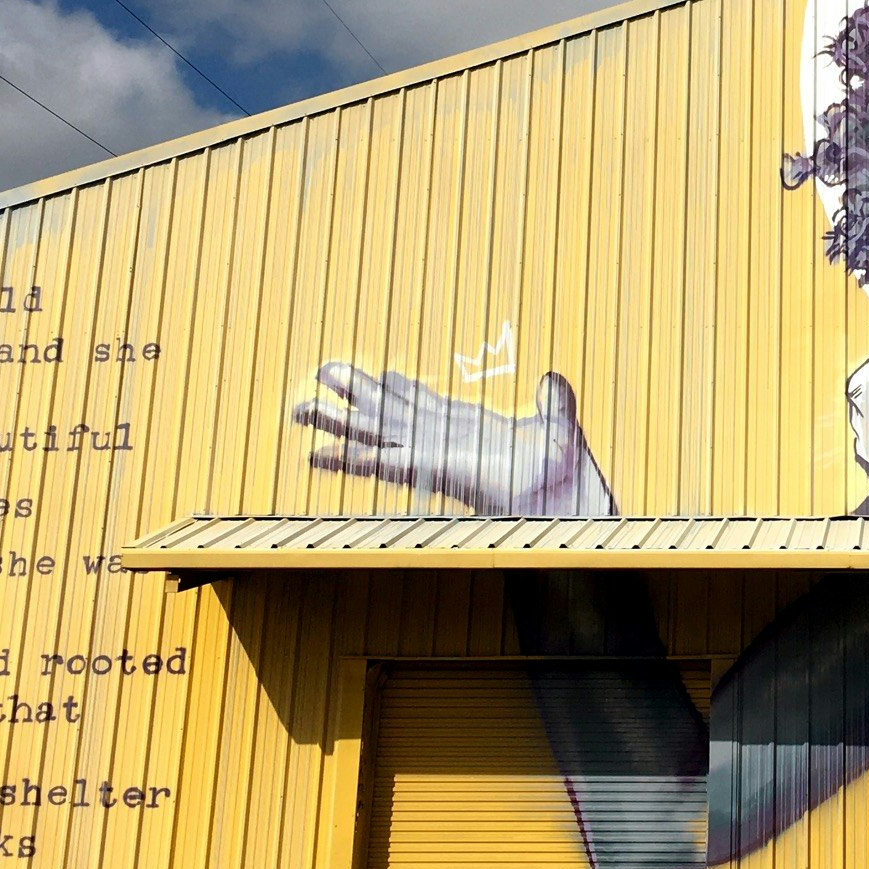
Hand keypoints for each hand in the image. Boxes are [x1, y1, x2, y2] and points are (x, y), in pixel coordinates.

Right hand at [295, 364, 615, 515]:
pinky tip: (319, 456)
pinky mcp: (433, 467)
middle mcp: (443, 438)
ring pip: (375, 432)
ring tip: (301, 410)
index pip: (425, 402)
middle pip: (389, 412)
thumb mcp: (558, 425)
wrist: (568, 495)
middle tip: (321, 373)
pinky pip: (384, 460)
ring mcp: (433, 451)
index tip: (380, 373)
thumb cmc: (563, 472)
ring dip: (338, 423)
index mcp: (467, 425)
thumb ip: (554, 402)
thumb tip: (552, 379)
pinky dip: (351, 458)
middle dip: (355, 396)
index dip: (399, 387)